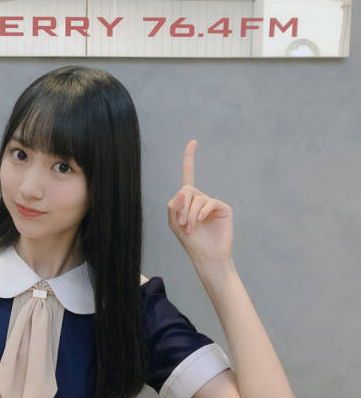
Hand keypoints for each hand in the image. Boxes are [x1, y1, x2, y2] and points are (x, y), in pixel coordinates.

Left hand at [167, 140, 233, 262]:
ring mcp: (212, 203)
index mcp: (187, 200)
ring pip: (197, 198)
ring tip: (190, 229)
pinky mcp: (223, 208)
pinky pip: (209, 202)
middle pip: (187, 189)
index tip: (193, 142)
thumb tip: (183, 189)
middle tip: (182, 223)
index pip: (188, 175)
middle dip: (182, 206)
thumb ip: (174, 205)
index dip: (189, 159)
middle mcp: (200, 198)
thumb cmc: (190, 241)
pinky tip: (200, 221)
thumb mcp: (175, 222)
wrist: (207, 255)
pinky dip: (201, 212)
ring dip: (190, 214)